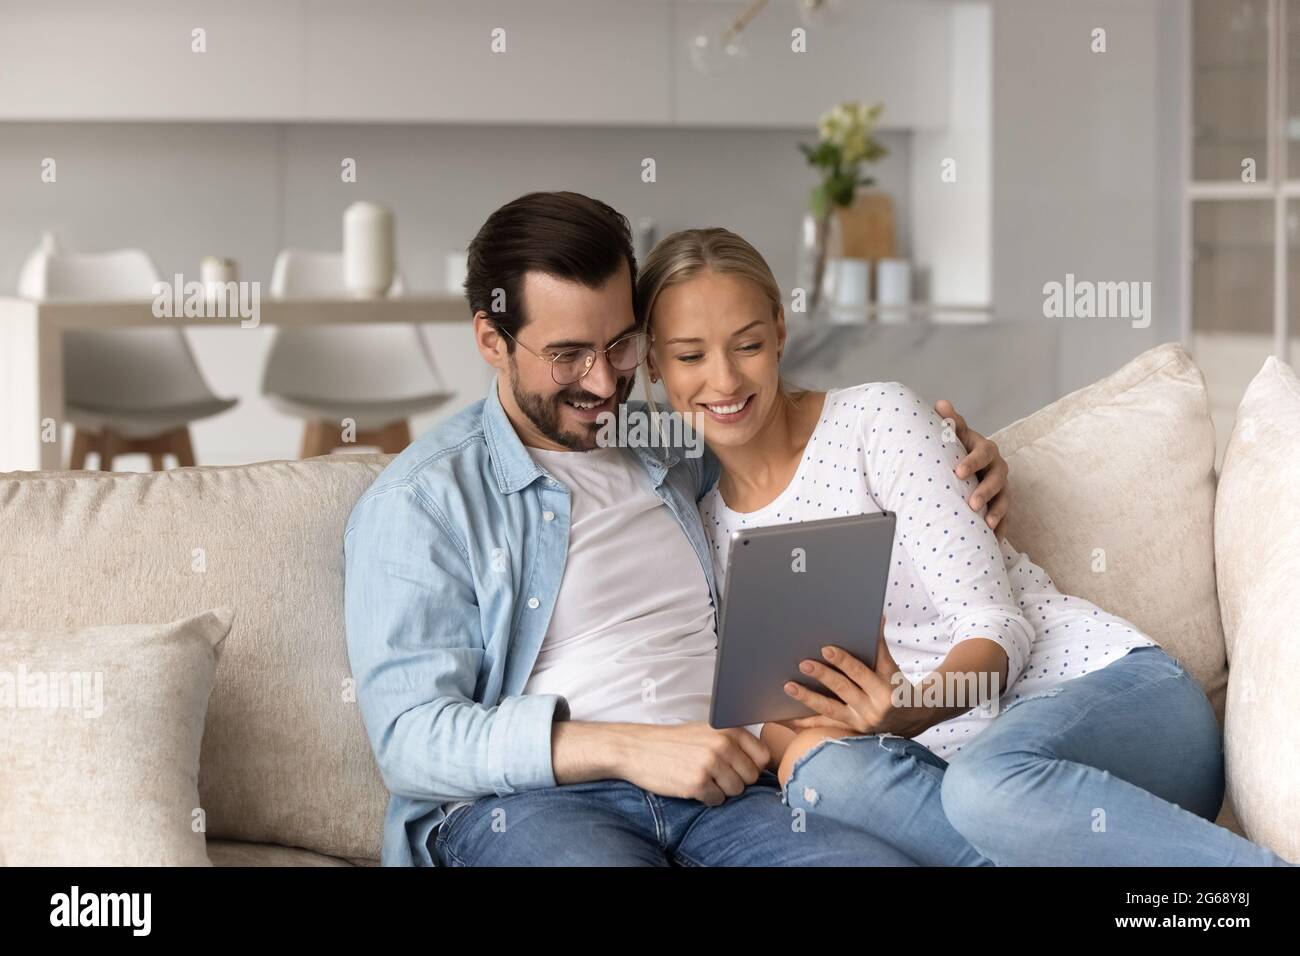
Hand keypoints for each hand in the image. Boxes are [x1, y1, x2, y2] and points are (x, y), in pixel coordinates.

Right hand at [610, 721, 770, 805]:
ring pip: (736, 791)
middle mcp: (722, 744)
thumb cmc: (674, 742)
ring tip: (701, 777)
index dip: (751, 766)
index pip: (763, 757)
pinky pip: (717, 800)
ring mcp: (710, 764)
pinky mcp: (697, 783)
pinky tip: (690, 784)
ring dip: (720, 789)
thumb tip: (763, 764)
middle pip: (751, 777)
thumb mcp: (707, 731)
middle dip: (735, 779)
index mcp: (728, 730)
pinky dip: (705, 797)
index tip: (735, 767)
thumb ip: (734, 742)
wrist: (638, 748)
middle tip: (713, 773)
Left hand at [779, 614, 931, 737]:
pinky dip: (804, 723)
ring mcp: (860, 723)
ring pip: (829, 710)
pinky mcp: (850, 731)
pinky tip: (785, 718)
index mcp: (885, 691)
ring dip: (807, 698)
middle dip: (822, 676)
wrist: (913, 717)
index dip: (843, 661)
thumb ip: (880, 645)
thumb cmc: (898, 685)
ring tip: (788, 687)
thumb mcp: (892, 667)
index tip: (826, 649)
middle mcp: (873, 710)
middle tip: (803, 663)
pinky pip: (824, 726)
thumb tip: (877, 616)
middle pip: (843, 690)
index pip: (860, 673)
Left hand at [934, 398, 1009, 538]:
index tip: (958, 471)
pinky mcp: (1002, 505)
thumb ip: (951, 421)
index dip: (972, 462)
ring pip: (1004, 501)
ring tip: (988, 525)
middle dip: (986, 492)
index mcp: (986, 450)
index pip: (982, 453)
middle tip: (972, 504)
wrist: (971, 463)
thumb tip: (942, 403)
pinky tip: (994, 541)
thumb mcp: (957, 434)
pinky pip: (1005, 519)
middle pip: (997, 480)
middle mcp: (998, 468)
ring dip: (997, 513)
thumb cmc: (960, 447)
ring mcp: (1002, 488)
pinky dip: (1001, 530)